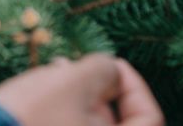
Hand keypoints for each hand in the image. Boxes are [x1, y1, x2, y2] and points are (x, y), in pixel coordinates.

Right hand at [0, 55, 163, 125]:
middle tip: (76, 69)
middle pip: (116, 124)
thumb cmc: (33, 116)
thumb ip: (102, 69)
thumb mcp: (73, 81)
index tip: (114, 63)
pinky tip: (42, 97)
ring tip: (54, 77)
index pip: (149, 118)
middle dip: (100, 92)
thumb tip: (110, 71)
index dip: (135, 84)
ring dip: (78, 102)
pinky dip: (62, 116)